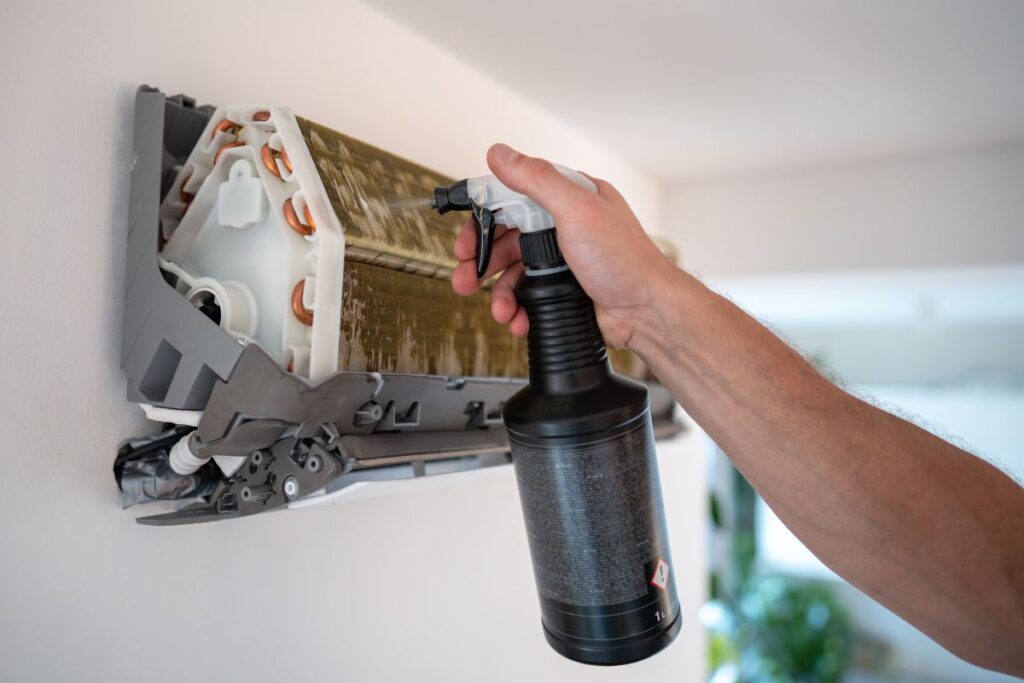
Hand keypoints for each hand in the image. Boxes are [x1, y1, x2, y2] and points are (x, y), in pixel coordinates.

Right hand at [450, 143, 676, 348]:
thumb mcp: (577, 210)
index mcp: (570, 198)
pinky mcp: (563, 289)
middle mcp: (565, 226)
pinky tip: (518, 319)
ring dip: (499, 292)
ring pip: (513, 272)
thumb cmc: (625, 260)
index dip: (483, 218)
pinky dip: (517, 309)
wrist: (647, 312)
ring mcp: (563, 259)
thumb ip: (536, 180)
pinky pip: (527, 296)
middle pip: (506, 238)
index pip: (512, 198)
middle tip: (465, 277)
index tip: (464, 237)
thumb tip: (501, 153)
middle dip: (481, 261)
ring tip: (498, 311)